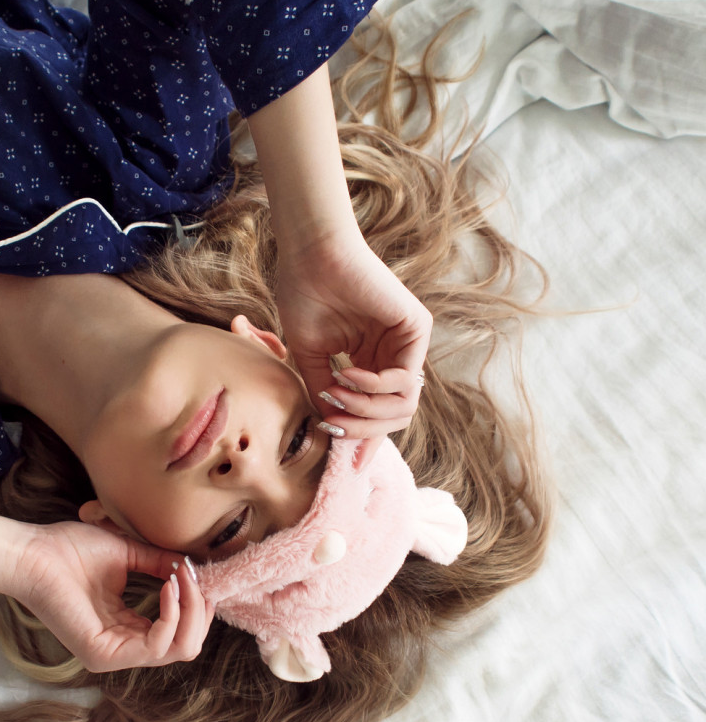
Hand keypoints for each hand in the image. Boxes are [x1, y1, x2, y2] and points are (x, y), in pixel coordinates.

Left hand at [9, 521, 214, 673]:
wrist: (34, 551)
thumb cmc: (70, 550)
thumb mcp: (127, 554)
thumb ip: (158, 564)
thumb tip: (193, 566)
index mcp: (128, 629)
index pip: (180, 633)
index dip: (196, 604)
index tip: (196, 570)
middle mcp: (123, 647)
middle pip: (187, 646)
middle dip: (200, 609)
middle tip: (193, 576)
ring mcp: (113, 655)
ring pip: (179, 649)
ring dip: (190, 609)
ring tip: (181, 578)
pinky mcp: (103, 654)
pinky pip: (155, 645)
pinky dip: (171, 614)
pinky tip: (167, 587)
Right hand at [276, 225, 431, 439]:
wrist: (310, 259)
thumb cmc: (304, 298)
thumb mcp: (309, 360)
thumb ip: (324, 395)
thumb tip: (334, 435)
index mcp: (370, 361)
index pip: (380, 414)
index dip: (364, 439)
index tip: (347, 461)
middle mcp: (393, 355)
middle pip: (395, 417)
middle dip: (362, 428)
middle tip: (333, 422)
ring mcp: (407, 343)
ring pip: (404, 407)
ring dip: (366, 410)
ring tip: (336, 392)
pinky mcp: (416, 329)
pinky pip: (406, 381)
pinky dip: (375, 387)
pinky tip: (349, 373)